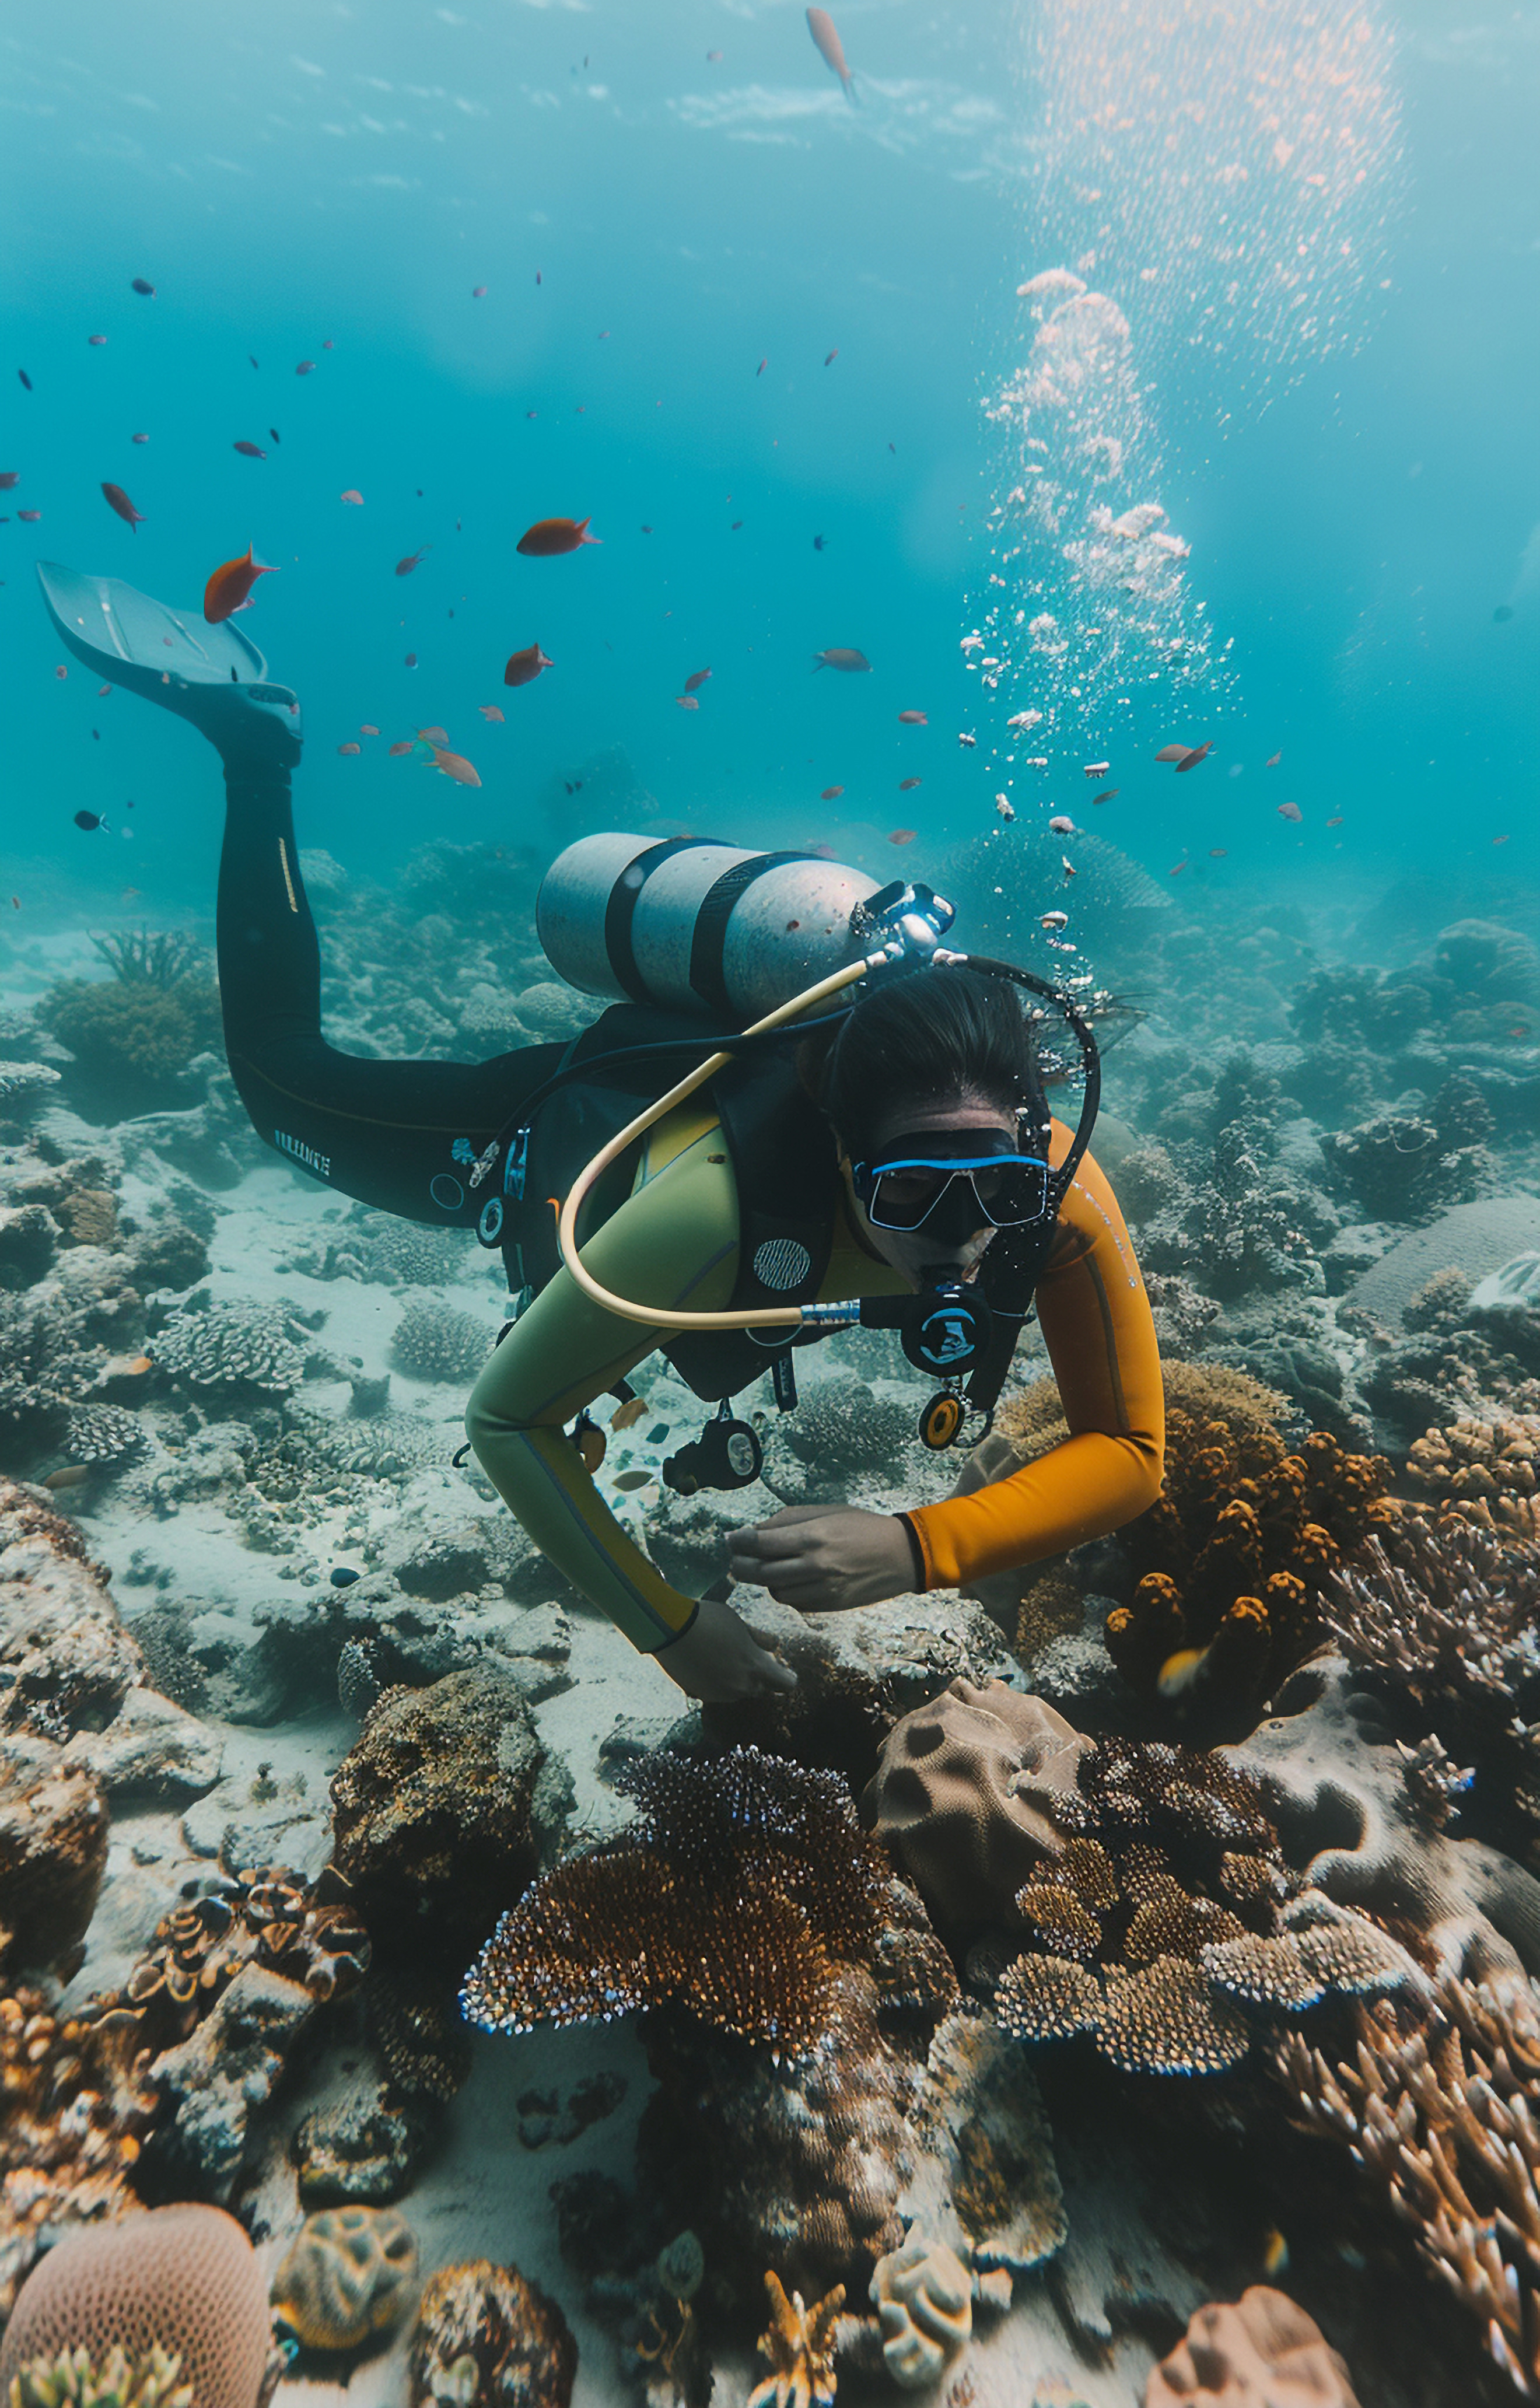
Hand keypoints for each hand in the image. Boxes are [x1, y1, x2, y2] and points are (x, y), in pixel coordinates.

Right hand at [653, 1593, 797, 1703]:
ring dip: (738, 1680)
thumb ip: (761, 1639)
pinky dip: (719, 1682)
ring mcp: (719, 1693)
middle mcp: (741, 1686)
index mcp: (756, 1668)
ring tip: (727, 1658)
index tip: (785, 1671)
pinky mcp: (701, 1695)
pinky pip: (718, 1692)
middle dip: (760, 1677)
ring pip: (738, 1691)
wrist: (671, 1629)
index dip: (787, 1677)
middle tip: (752, 1659)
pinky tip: (709, 1664)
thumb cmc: (709, 1620)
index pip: (785, 1684)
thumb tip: (776, 1645)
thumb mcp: (740, 1624)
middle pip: (761, 1689)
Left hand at [727, 1505, 916, 1613]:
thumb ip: (789, 1520)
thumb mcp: (827, 1511)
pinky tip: (792, 1579)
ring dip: (765, 1580)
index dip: (738, 1542)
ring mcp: (823, 1590)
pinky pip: (795, 1603)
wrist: (902, 1555)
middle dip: (740, 1565)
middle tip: (735, 1558)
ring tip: (767, 1567)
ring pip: (775, 1591)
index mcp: (813, 1537)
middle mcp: (815, 1566)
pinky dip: (787, 1592)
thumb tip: (754, 1530)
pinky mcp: (829, 1606)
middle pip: (760, 1572)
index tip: (729, 1540)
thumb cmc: (862, 1527)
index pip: (760, 1544)